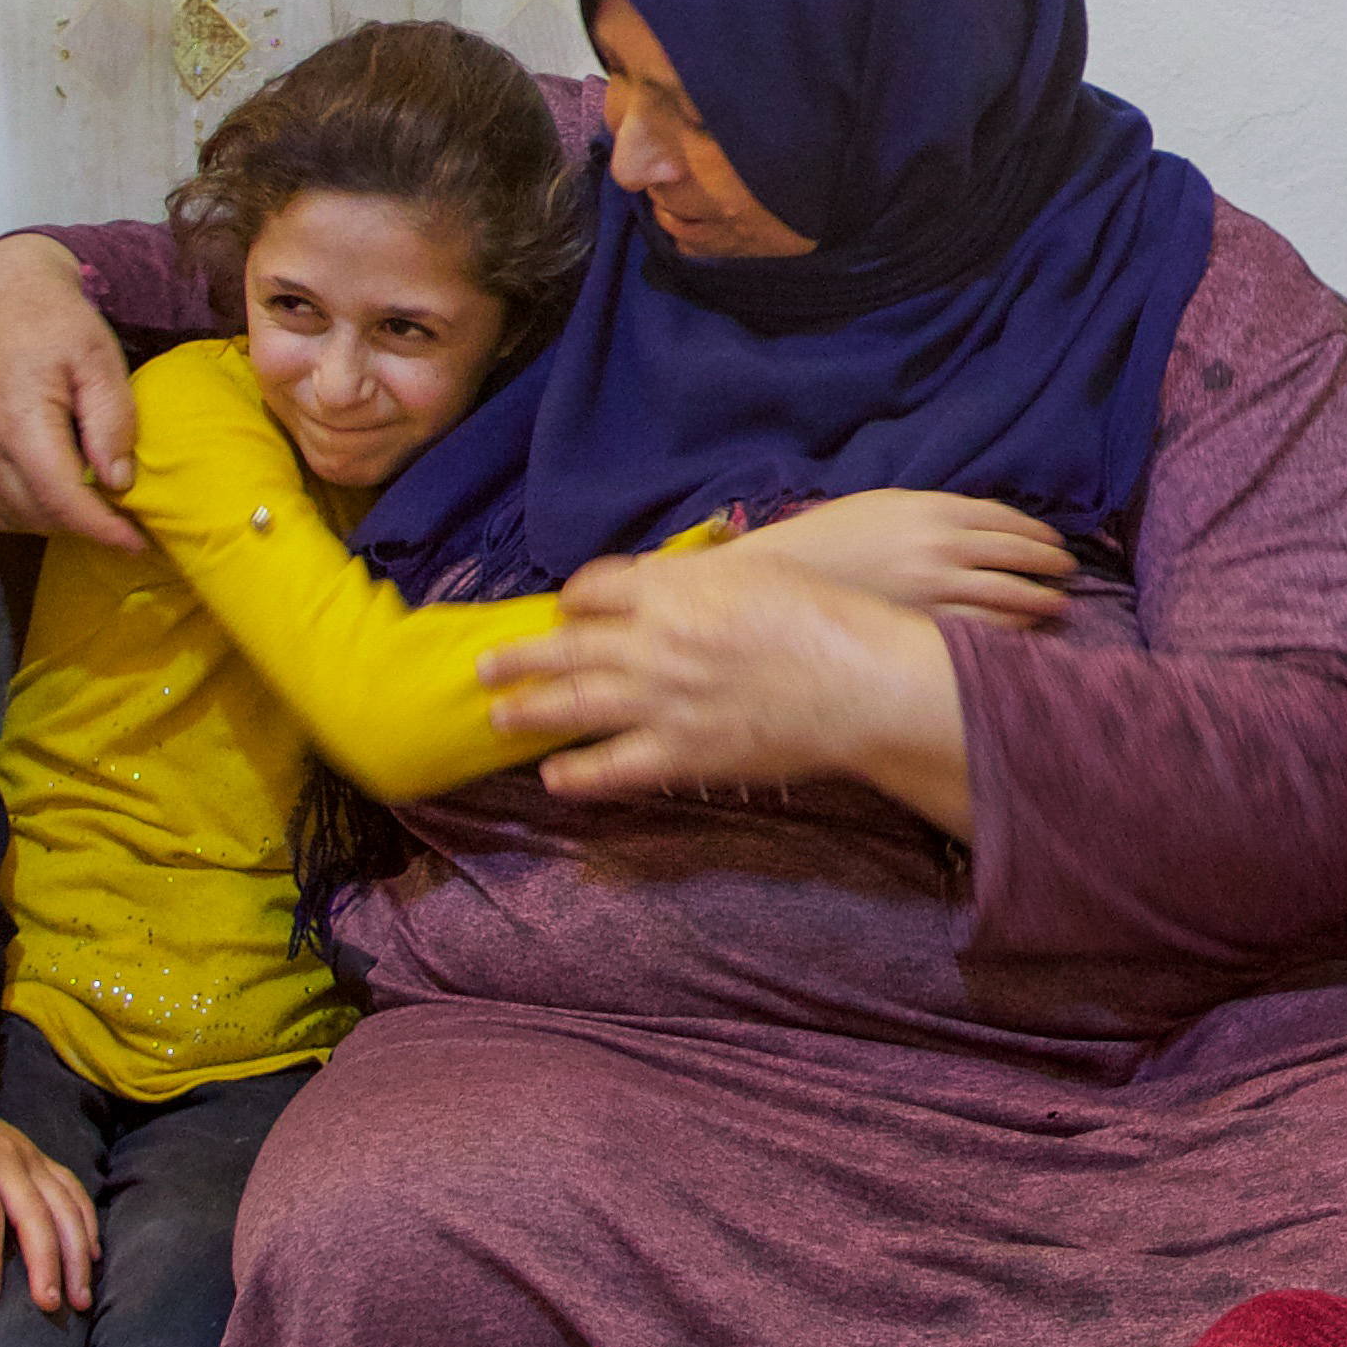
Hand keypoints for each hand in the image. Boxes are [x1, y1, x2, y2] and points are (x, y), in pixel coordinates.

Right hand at [0, 231, 149, 554]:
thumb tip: (118, 482)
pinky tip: (49, 493)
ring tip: (89, 509)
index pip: (62, 500)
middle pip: (34, 515)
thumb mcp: (99, 357)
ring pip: (6, 514)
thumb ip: (112, 420)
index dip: (102, 529)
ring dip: (50, 522)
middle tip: (123, 525)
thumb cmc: (53, 318)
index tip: (137, 543)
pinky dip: (19, 509)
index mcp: (19, 421)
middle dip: (82, 528)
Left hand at [0, 1033, 94, 1306]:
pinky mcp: (40, 1158)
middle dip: (48, 1261)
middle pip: (37, 1212)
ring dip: (78, 1250)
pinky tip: (93, 1256)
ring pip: (66, 1204)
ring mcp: (30, 1155)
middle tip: (50, 1305)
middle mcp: (7, 1155)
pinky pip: (74, 1190)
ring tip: (81, 1296)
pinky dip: (87, 1222)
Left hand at [480, 547, 959, 806]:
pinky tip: (553, 776)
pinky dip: (577, 774)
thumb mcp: (760, 569)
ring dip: (529, 708)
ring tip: (499, 713)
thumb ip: (704, 574)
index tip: (564, 609)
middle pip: (568, 645)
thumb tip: (672, 575)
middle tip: (485, 665)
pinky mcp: (682, 753)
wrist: (861, 681)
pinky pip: (613, 767)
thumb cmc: (825, 617)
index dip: (574, 599)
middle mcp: (654, 643)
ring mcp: (662, 701)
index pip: (597, 589)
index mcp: (673, 591)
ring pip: (574, 703)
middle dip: (522, 656)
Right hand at [734, 491, 1080, 629]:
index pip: (1007, 521)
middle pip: (1019, 558)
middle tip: (1068, 575)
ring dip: (1042, 602)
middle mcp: (943, 547)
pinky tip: (1023, 635)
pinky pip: (984, 631)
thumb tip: (980, 527)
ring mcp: (936, 589)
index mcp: (935, 509)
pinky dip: (1011, 632)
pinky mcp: (926, 625)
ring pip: (1010, 598)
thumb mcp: (887, 506)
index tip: (1055, 544)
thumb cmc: (835, 538)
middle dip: (1051, 568)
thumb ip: (935, 513)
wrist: (790, 576)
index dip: (1038, 534)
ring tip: (1058, 607)